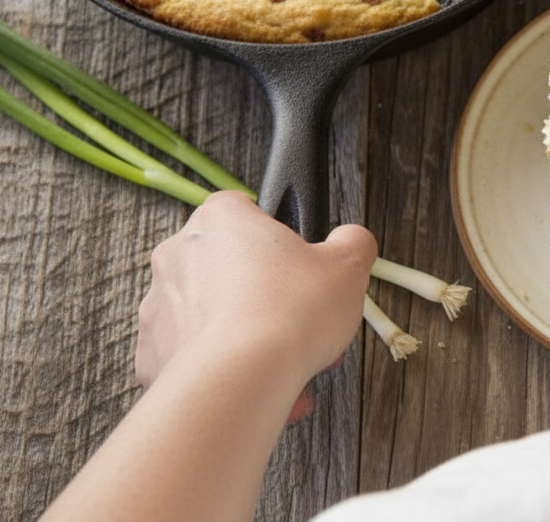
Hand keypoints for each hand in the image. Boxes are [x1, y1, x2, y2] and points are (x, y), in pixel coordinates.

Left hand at [136, 191, 376, 412]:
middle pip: (230, 266)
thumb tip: (350, 240)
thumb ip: (352, 242)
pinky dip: (225, 368)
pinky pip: (195, 355)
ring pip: (214, 315)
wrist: (240, 382)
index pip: (246, 209)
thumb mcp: (348, 266)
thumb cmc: (289, 315)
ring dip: (249, 335)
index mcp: (221, 219)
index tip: (301, 263)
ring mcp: (160, 305)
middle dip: (266, 293)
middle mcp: (179, 254)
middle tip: (301, 317)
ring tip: (288, 362)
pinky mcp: (153, 353)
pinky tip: (261, 384)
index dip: (280, 237)